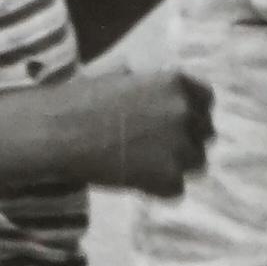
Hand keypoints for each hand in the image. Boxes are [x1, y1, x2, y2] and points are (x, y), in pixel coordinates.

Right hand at [63, 68, 213, 196]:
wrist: (60, 132)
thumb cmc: (79, 100)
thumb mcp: (118, 76)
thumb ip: (144, 82)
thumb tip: (141, 76)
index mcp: (175, 83)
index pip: (206, 100)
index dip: (192, 113)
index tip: (179, 122)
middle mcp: (185, 112)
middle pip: (205, 133)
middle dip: (187, 140)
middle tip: (159, 148)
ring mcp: (180, 146)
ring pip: (196, 162)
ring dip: (176, 165)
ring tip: (146, 165)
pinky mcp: (169, 177)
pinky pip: (176, 188)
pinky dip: (159, 188)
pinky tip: (136, 180)